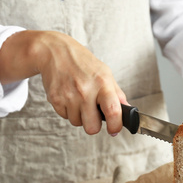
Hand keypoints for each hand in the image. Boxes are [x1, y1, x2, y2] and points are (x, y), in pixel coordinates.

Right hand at [0, 30, 125, 134]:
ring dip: (80, 116)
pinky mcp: (55, 99)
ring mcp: (69, 96)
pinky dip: (68, 110)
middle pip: (92, 127)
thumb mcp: (105, 73)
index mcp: (102, 84)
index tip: (114, 130)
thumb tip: (128, 111)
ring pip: (77, 123)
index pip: (113, 111)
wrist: (55, 52)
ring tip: (79, 100)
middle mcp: (85, 91)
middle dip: (94, 125)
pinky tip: (69, 97)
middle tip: (94, 114)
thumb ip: (117, 94)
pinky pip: (65, 117)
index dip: (115, 126)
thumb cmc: (83, 63)